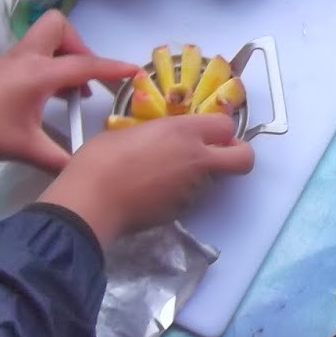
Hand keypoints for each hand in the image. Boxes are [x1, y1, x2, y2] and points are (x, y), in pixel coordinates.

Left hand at [0, 11, 135, 171]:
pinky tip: (50, 97)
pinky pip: (37, 54)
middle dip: (80, 46)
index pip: (85, 65)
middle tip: (85, 78)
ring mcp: (13, 59)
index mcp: (39, 73)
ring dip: (65, 56)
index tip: (135, 71)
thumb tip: (85, 171)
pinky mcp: (3, 67)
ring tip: (73, 91)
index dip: (113, 68)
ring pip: (47, 38)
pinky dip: (51, 66)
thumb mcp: (24, 149)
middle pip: (60, 27)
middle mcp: (28, 57)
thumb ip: (59, 161)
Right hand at [41, 114, 255, 244]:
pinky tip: (152, 191)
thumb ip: (157, 133)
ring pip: (214, 179)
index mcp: (183, 131)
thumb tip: (161, 139)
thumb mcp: (130, 131)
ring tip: (164, 175)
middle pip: (243, 158)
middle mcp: (196, 159)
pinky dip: (179, 194)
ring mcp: (192, 188)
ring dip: (200, 175)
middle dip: (239, 154)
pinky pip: (190, 197)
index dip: (220, 129)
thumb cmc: (101, 160)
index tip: (208, 132)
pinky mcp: (182, 211)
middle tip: (220, 154)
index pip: (226, 125)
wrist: (92, 201)